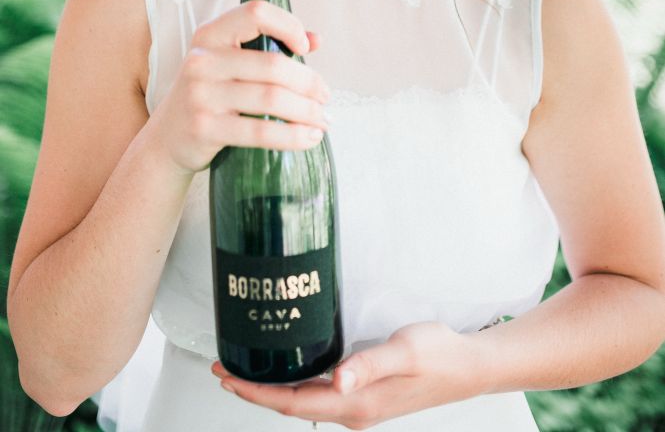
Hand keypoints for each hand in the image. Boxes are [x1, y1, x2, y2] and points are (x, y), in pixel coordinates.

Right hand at [146, 0, 330, 175]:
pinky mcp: (204, 128)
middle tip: (325, 96)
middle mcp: (202, 60)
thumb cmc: (210, 94)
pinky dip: (293, 136)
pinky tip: (310, 138)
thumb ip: (270, 46)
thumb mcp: (228, 63)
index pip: (256, 13)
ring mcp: (200, 95)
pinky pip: (260, 131)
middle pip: (272, 64)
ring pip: (271, 98)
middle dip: (309, 82)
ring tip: (323, 120)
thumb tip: (317, 39)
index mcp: (210, 35)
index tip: (304, 46)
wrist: (166, 139)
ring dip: (307, 111)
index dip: (288, 25)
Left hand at [211, 322, 484, 428]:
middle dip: (254, 391)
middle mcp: (353, 411)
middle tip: (223, 369)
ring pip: (304, 401)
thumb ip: (368, 364)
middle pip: (291, 406)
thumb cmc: (439, 355)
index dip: (256, 393)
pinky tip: (289, 368)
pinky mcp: (365, 396)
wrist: (468, 366)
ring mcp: (359, 406)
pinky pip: (319, 394)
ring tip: (245, 368)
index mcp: (356, 404)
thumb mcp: (404, 351)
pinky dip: (295, 383)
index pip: (293, 403)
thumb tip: (336, 381)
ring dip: (272, 388)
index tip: (227, 378)